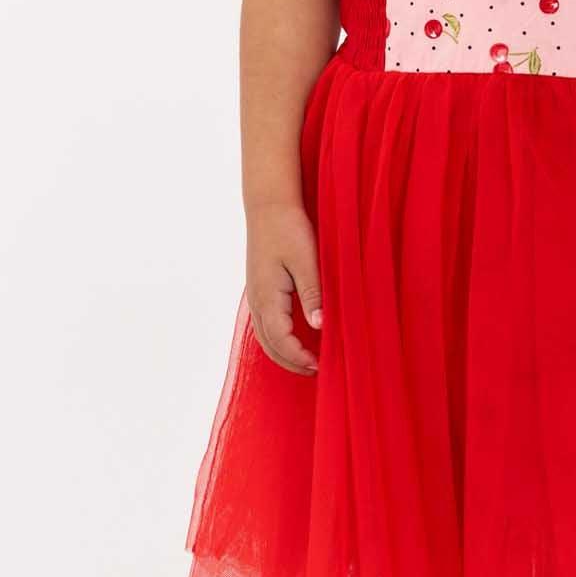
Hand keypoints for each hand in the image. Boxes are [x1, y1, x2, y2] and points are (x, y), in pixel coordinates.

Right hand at [245, 202, 323, 375]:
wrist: (268, 206)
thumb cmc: (288, 229)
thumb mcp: (306, 261)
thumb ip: (312, 294)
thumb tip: (319, 326)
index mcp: (267, 297)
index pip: (281, 340)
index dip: (299, 357)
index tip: (320, 365)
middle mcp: (257, 301)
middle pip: (269, 345)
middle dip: (291, 362)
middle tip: (316, 370)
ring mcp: (255, 296)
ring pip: (264, 337)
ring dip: (283, 353)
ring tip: (307, 360)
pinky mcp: (259, 289)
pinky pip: (265, 324)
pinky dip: (278, 339)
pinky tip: (295, 338)